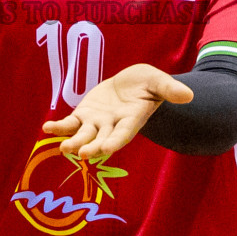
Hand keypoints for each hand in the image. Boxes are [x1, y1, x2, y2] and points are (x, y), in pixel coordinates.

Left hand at [42, 63, 192, 161]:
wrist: (131, 83)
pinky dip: (59, 126)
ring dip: (73, 142)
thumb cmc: (147, 84)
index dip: (115, 141)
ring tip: (63, 148)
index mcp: (131, 120)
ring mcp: (96, 123)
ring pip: (83, 135)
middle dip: (92, 146)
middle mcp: (112, 126)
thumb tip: (189, 95)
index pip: (123, 133)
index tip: (106, 149)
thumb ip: (170, 89)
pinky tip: (47, 127)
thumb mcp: (158, 82)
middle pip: (101, 139)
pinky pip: (70, 123)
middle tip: (82, 154)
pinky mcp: (84, 115)